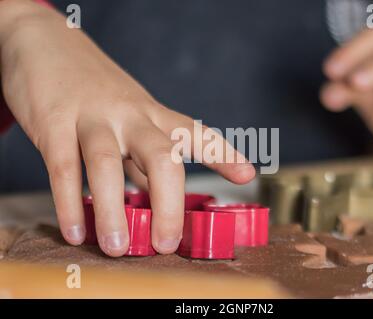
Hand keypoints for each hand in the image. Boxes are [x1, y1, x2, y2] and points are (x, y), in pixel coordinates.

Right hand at [0, 0, 254, 255]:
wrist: (46, 42)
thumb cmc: (96, 90)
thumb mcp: (131, 117)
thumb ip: (142, 159)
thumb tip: (157, 202)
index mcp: (152, 114)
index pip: (195, 133)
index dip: (223, 154)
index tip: (248, 175)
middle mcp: (130, 115)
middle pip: (162, 156)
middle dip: (169, 204)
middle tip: (168, 244)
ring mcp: (93, 117)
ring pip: (108, 164)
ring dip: (115, 211)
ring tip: (118, 248)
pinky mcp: (54, 122)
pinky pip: (64, 167)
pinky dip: (70, 203)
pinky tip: (76, 231)